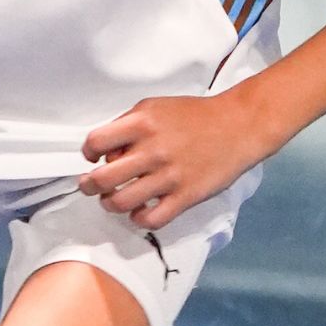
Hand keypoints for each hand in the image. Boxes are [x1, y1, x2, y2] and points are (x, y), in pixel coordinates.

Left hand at [79, 91, 273, 230]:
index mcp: (142, 123)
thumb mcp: (155, 106)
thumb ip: (127, 124)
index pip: (95, 142)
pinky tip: (140, 210)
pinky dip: (139, 218)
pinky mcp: (185, 196)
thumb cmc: (195, 116)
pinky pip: (151, 219)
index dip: (88, 152)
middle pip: (102, 179)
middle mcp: (152, 150)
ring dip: (111, 204)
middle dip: (89, 186)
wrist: (237, 126)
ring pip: (121, 203)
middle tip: (91, 186)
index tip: (92, 158)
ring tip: (114, 200)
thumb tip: (105, 151)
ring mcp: (169, 176)